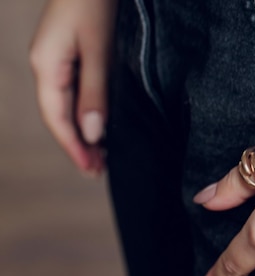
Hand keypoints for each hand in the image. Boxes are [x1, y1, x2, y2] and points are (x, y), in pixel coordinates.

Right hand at [30, 0, 116, 175]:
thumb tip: (91, 133)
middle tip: (98, 171)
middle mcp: (47, 65)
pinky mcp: (71, 54)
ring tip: (101, 157)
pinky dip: (87, 113)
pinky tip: (100, 125)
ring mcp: (57, 59)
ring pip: (67, 106)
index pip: (56, 118)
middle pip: (59, 116)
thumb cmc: (96, 3)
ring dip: (82, 132)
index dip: (73, 148)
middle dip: (77, 145)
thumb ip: (95, 92)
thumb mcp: (100, 49)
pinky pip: (75, 92)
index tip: (91, 171)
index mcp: (46, 65)